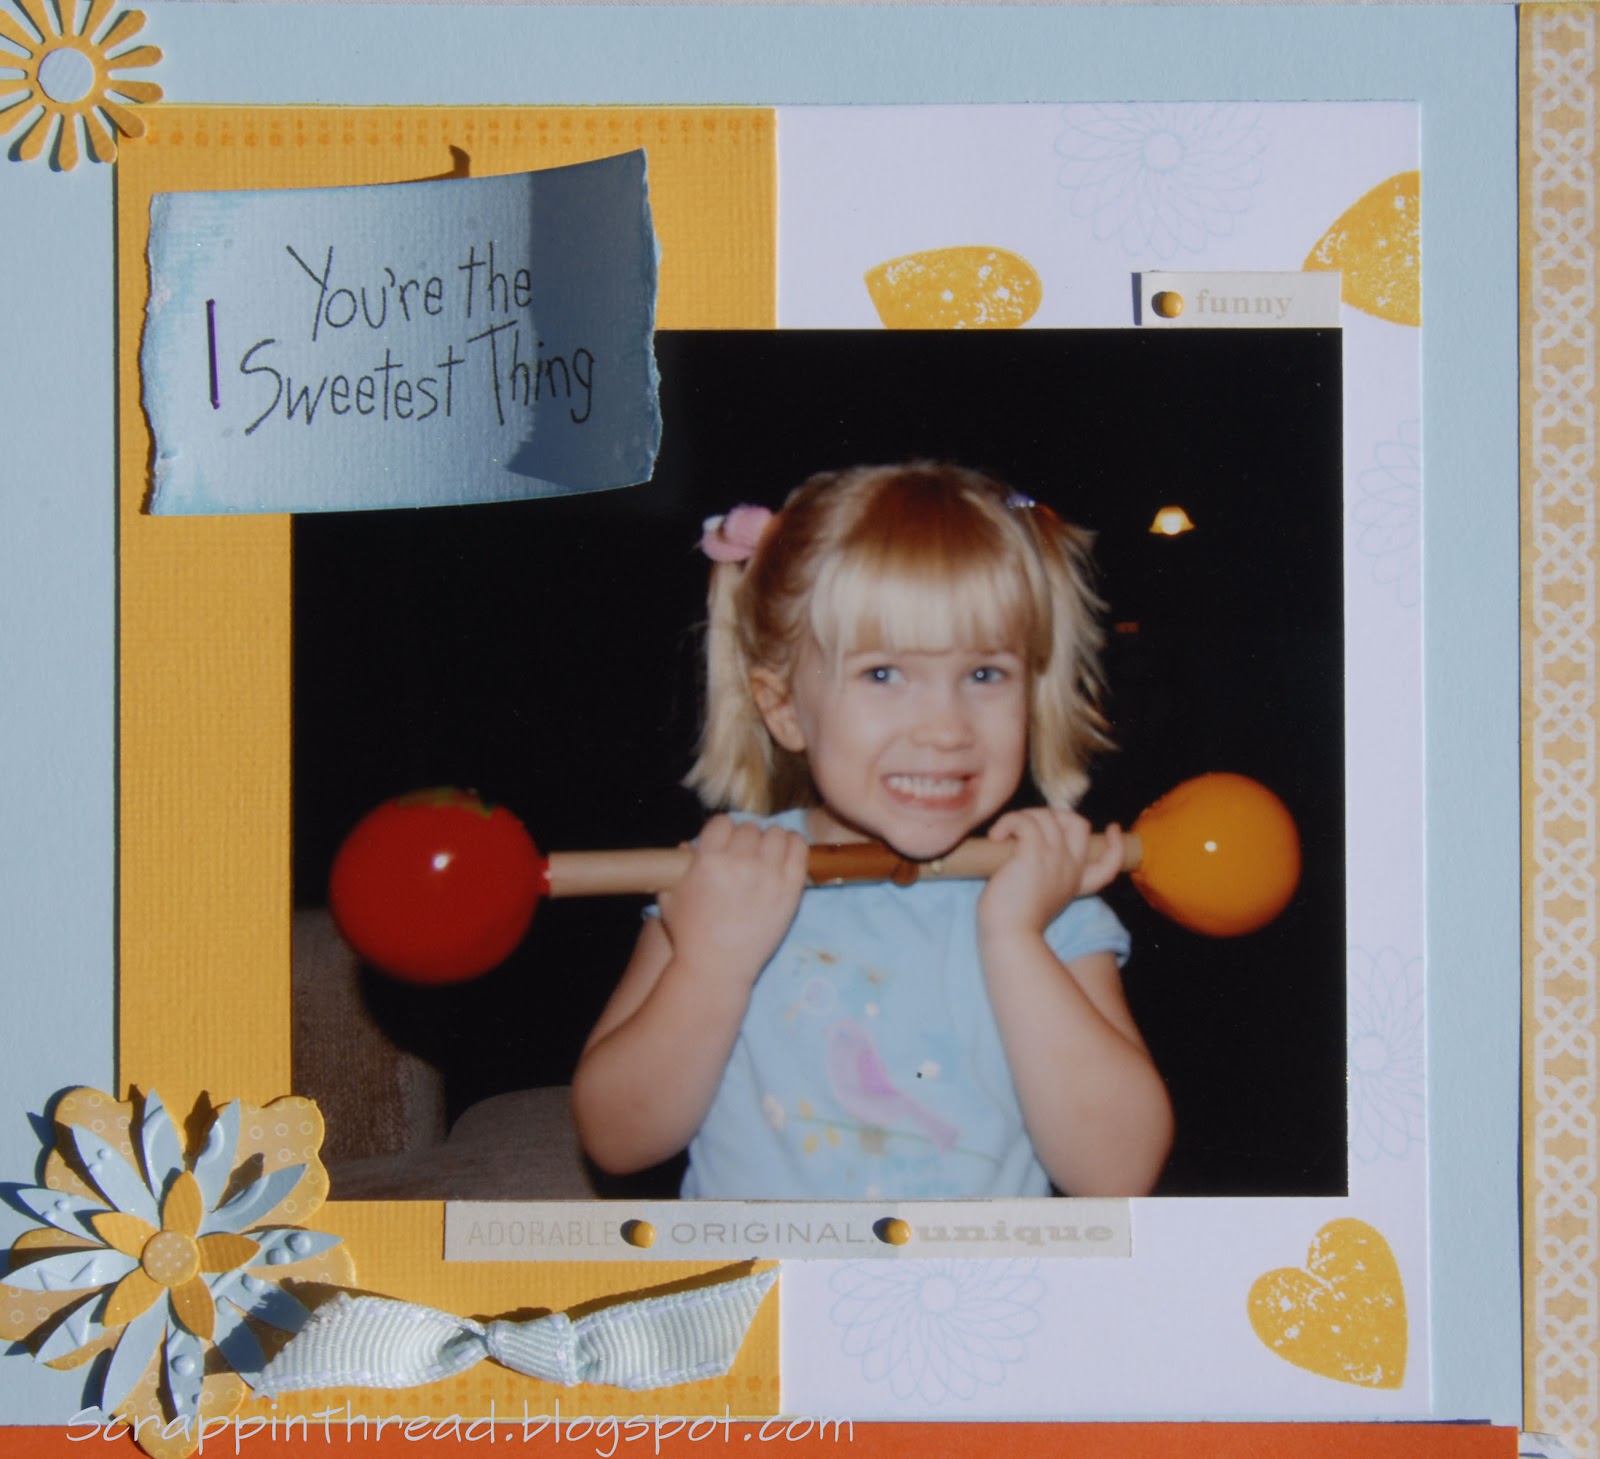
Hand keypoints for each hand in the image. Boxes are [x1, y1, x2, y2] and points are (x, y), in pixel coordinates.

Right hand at [658, 815, 808, 984]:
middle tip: (745, 856)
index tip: (724, 844)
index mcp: (708, 860)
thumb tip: (687, 846)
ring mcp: (768, 876)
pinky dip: (794, 845)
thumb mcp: (670, 898)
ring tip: (767, 855)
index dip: (723, 832)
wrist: (716, 969)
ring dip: (770, 841)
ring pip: (776, 834)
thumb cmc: (689, 936)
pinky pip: (799, 850)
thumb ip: (677, 868)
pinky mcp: (790, 890)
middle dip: (745, 839)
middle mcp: (739, 862)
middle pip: (750, 828)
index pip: (722, 822)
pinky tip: (787, 853)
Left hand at [977, 808, 1123, 939]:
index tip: (1112, 829)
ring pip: (1047, 817)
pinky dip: (1009, 821)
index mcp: (1076, 882)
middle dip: (1053, 814)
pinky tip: (996, 837)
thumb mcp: (1040, 897)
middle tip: (1026, 825)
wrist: (1010, 937)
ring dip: (1022, 817)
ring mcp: (1054, 860)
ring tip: (1002, 834)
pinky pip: (1025, 822)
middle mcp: (1070, 868)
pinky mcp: (1033, 855)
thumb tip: (1021, 849)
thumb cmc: (1014, 921)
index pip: (1111, 862)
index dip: (1115, 844)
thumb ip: (1044, 875)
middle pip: (1078, 824)